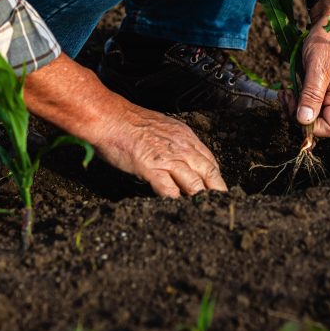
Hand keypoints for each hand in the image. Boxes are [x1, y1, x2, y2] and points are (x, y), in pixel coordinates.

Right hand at [91, 104, 227, 197]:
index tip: (217, 189)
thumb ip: (173, 143)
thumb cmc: (128, 122)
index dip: (215, 178)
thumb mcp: (161, 127)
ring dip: (198, 199)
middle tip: (220, 206)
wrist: (109, 117)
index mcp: (185, 136)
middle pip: (209, 173)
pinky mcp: (152, 168)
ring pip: (195, 184)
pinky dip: (175, 201)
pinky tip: (176, 207)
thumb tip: (179, 159)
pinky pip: (170, 190)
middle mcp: (181, 147)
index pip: (210, 160)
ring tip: (202, 212)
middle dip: (217, 192)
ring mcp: (168, 158)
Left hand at [280, 0, 329, 137]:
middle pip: (319, 124)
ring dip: (294, 108)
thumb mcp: (319, 65)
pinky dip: (296, 101)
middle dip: (298, 116)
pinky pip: (308, 103)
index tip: (295, 111)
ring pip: (311, 115)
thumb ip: (312, 93)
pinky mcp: (321, 89)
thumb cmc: (329, 39)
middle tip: (285, 98)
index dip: (311, 127)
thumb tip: (304, 120)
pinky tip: (288, 91)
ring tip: (284, 93)